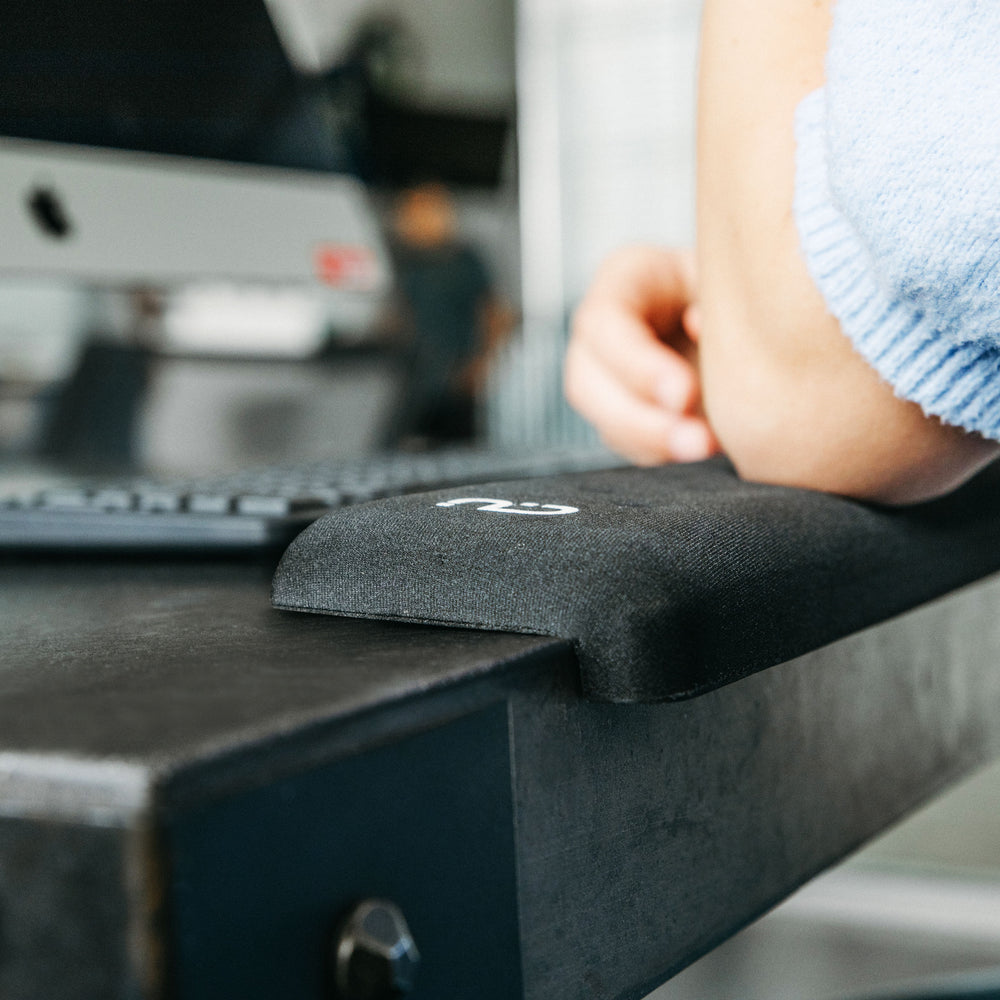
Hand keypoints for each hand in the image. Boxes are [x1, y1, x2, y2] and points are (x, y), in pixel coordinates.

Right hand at [564, 246, 718, 463]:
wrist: (743, 302)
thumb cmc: (734, 279)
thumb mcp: (727, 272)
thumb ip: (712, 296)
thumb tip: (697, 325)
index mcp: (622, 280)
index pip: (604, 323)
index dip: (638, 365)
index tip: (684, 394)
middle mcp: (600, 333)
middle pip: (586, 384)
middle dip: (639, 420)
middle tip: (697, 440)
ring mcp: (607, 378)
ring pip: (605, 421)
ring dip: (654, 443)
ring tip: (706, 448)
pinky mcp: (627, 414)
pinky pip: (633, 443)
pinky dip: (665, 452)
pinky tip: (706, 448)